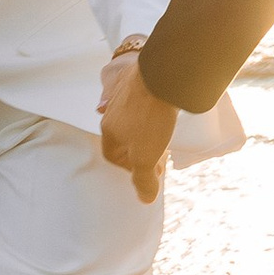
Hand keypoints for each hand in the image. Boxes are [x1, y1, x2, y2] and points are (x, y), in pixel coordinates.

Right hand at [99, 38, 176, 204]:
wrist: (162, 74)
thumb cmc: (150, 118)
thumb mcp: (147, 156)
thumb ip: (144, 179)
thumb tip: (144, 200)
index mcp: (109, 131)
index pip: (113, 157)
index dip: (131, 168)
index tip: (151, 170)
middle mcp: (111, 112)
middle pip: (122, 137)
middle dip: (138, 150)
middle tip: (159, 156)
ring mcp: (124, 94)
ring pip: (131, 118)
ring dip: (144, 130)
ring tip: (163, 134)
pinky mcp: (138, 80)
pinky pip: (141, 101)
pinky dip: (150, 111)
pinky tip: (162, 110)